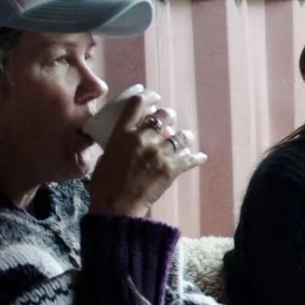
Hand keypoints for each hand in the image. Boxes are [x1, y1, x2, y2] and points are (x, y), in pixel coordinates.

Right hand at [89, 94, 208, 217]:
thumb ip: (118, 144)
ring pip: (180, 136)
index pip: (136, 105)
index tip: (152, 97)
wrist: (116, 207)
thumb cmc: (104, 184)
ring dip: (183, 136)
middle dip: (167, 116)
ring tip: (184, 138)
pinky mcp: (171, 168)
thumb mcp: (105, 156)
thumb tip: (125, 141)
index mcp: (122, 133)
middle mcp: (143, 138)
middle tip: (168, 119)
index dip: (147, 98)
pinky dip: (196, 158)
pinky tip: (201, 156)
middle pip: (163, 116)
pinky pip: (189, 159)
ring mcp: (159, 153)